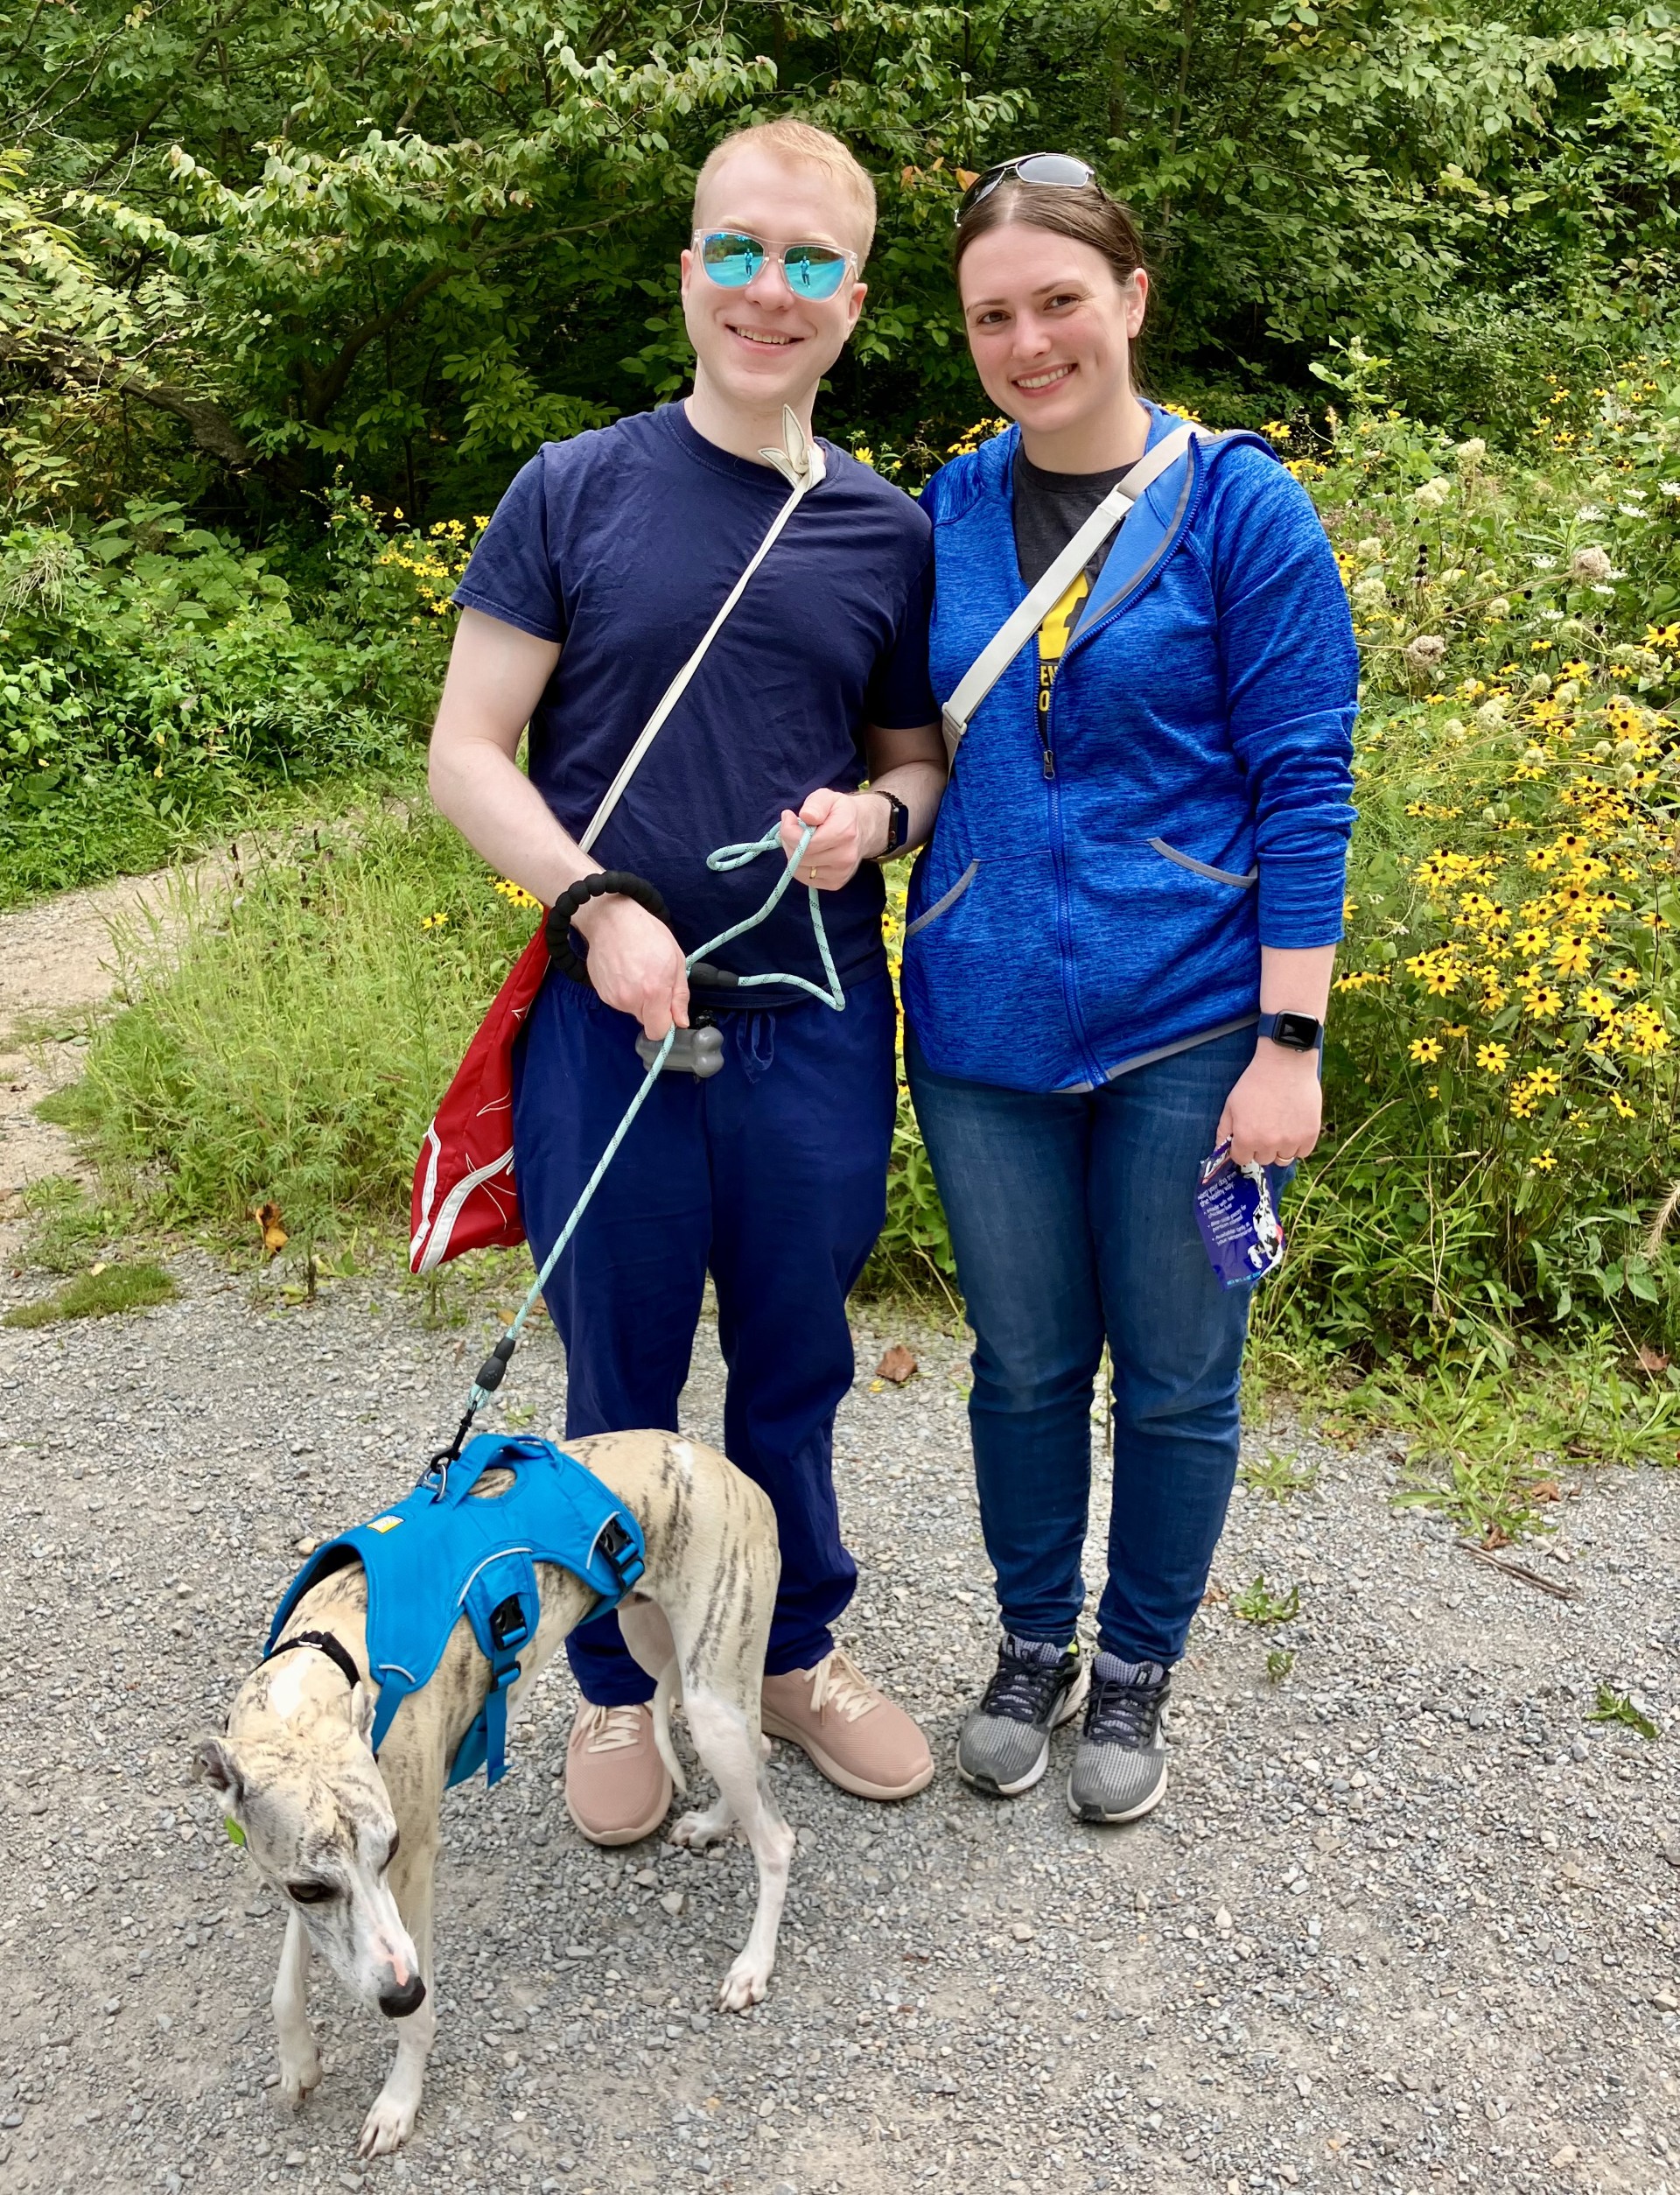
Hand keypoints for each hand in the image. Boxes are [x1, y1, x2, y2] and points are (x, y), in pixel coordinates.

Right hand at [570, 894, 688, 1039]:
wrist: (611, 920)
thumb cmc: (647, 934)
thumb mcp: (676, 960)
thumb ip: (679, 996)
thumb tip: (681, 1021)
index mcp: (652, 992)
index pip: (658, 1031)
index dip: (666, 1024)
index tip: (668, 1011)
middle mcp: (630, 999)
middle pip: (646, 1021)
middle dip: (653, 1008)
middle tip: (654, 981)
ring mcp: (612, 997)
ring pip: (632, 1010)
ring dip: (638, 998)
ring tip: (638, 972)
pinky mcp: (601, 993)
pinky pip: (619, 1001)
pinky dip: (624, 992)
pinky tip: (625, 972)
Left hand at [777, 786, 881, 889]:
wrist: (862, 829)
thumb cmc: (840, 812)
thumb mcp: (828, 797)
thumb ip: (816, 804)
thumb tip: (806, 816)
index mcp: (844, 833)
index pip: (806, 843)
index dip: (789, 831)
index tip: (788, 817)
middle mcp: (845, 857)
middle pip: (800, 857)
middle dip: (789, 842)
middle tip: (793, 829)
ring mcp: (841, 873)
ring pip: (799, 870)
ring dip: (793, 855)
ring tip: (801, 841)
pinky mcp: (836, 883)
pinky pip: (806, 879)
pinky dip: (800, 867)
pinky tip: (808, 854)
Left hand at [1216, 1044, 1322, 1168]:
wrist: (1286, 1064)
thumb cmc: (1255, 1081)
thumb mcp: (1231, 1104)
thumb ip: (1224, 1130)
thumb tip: (1221, 1149)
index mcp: (1246, 1139)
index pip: (1242, 1159)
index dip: (1243, 1148)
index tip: (1247, 1137)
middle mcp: (1268, 1144)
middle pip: (1263, 1160)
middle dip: (1261, 1147)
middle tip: (1265, 1127)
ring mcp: (1291, 1141)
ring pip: (1283, 1158)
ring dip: (1280, 1148)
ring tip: (1281, 1126)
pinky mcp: (1310, 1135)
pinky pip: (1303, 1152)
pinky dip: (1298, 1145)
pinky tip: (1294, 1128)